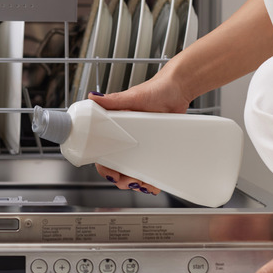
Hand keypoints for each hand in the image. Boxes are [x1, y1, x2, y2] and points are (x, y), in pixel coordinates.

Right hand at [88, 69, 192, 193]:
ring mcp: (141, 143)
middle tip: (130, 181)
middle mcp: (126, 136)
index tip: (112, 174)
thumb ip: (112, 100)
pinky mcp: (155, 146)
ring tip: (144, 183)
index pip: (104, 151)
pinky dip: (151, 177)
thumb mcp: (132, 96)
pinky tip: (154, 182)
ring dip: (136, 180)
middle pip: (118, 164)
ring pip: (133, 169)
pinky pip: (150, 166)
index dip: (105, 165)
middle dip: (122, 178)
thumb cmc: (155, 89)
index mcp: (116, 126)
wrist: (179, 88)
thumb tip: (93, 98)